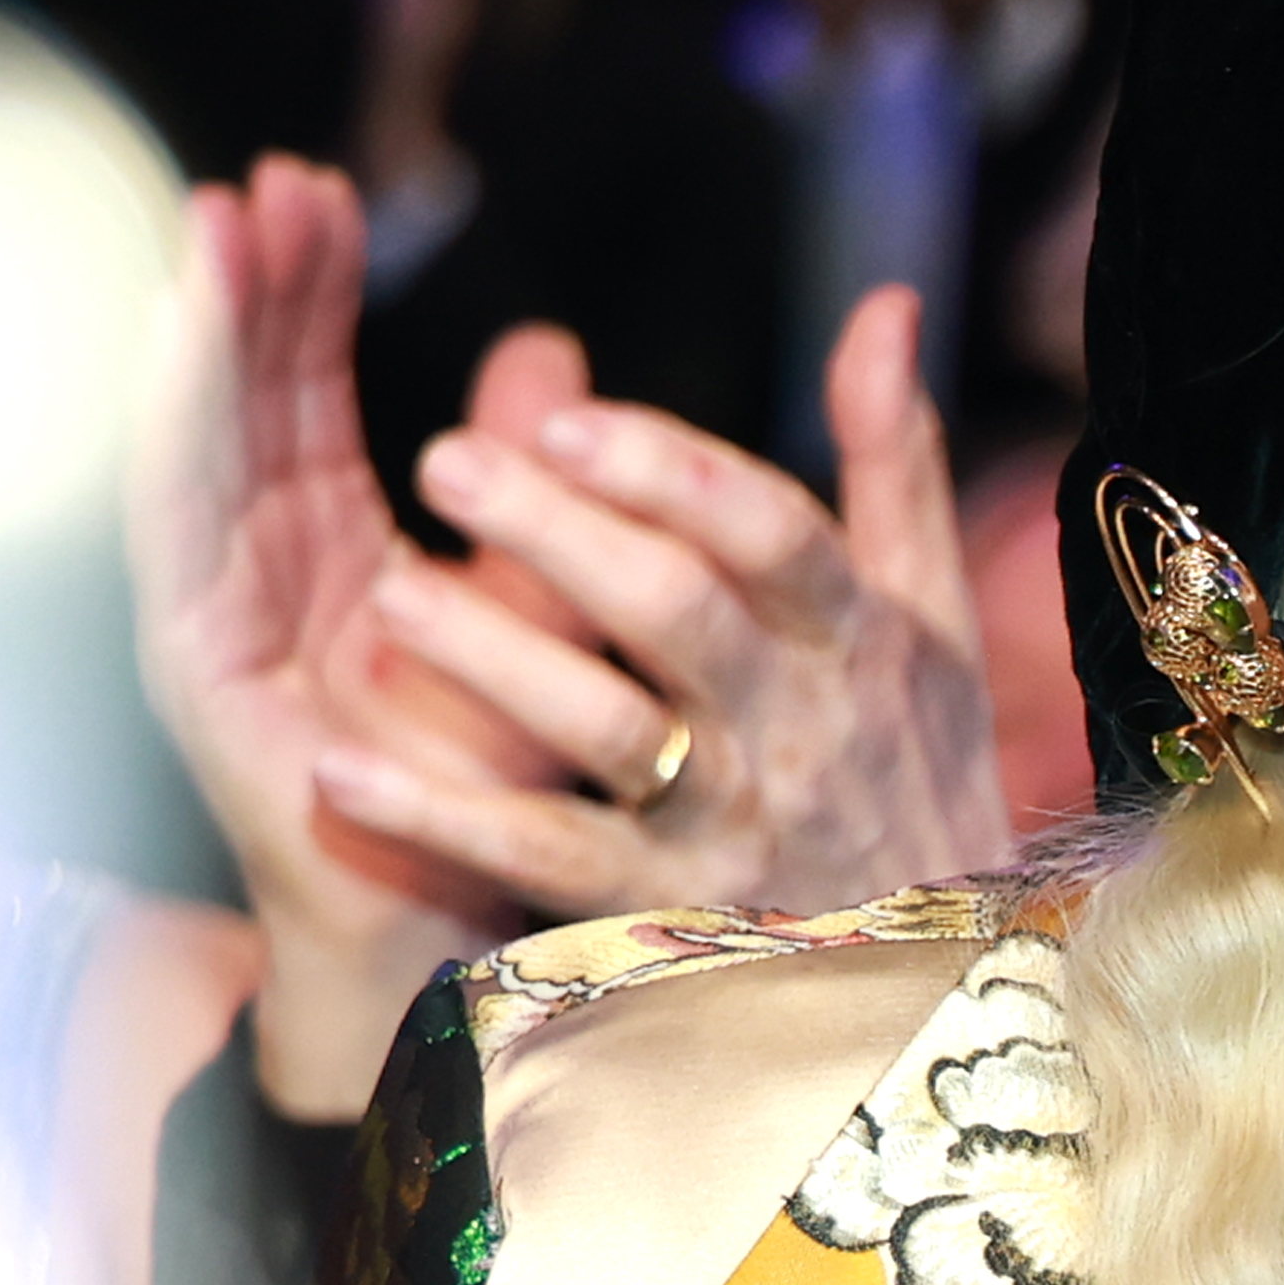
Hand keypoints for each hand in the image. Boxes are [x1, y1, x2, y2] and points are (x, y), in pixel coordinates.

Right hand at [131, 159, 580, 1119]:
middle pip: (242, 405)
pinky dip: (179, 436)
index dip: (309, 296)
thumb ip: (531, 488)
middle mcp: (268, 581)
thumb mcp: (536, 603)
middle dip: (249, 287)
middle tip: (271, 179)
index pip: (305, 398)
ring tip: (215, 228)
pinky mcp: (205, 676)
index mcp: (333, 557)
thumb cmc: (500, 791)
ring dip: (198, 336)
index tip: (325, 193)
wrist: (470, 936)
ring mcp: (226, 627)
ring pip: (198, 450)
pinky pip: (179, 535)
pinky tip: (187, 354)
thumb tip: (549, 351)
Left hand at [311, 286, 1012, 931]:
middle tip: (443, 460)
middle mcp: (799, 729)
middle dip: (560, 532)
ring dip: (494, 661)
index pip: (771, 533)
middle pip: (678, 612)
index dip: (668, 471)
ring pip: (608, 731)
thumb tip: (883, 307)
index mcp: (860, 639)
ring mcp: (734, 828)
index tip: (563, 417)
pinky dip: (442, 818)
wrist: (940, 977)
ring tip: (389, 597)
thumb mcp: (932, 623)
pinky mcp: (671, 914)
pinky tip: (343, 773)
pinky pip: (545, 858)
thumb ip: (893, 462)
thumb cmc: (917, 774)